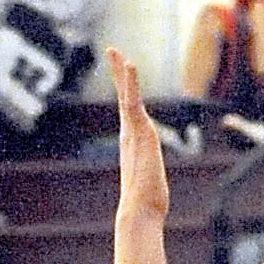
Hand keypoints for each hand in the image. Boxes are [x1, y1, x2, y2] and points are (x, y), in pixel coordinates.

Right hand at [109, 52, 165, 224]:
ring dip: (121, 72)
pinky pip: (132, 101)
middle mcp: (130, 135)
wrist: (139, 213)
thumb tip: (150, 200)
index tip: (122, 74)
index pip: (129, 111)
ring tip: (114, 52)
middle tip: (111, 51)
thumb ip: (149, 185)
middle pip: (124, 97)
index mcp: (133, 143)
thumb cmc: (146, 206)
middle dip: (118, 74)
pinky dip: (130, 82)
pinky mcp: (139, 132)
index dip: (126, 91)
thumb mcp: (151, 188)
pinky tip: (129, 65)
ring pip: (126, 95)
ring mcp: (134, 132)